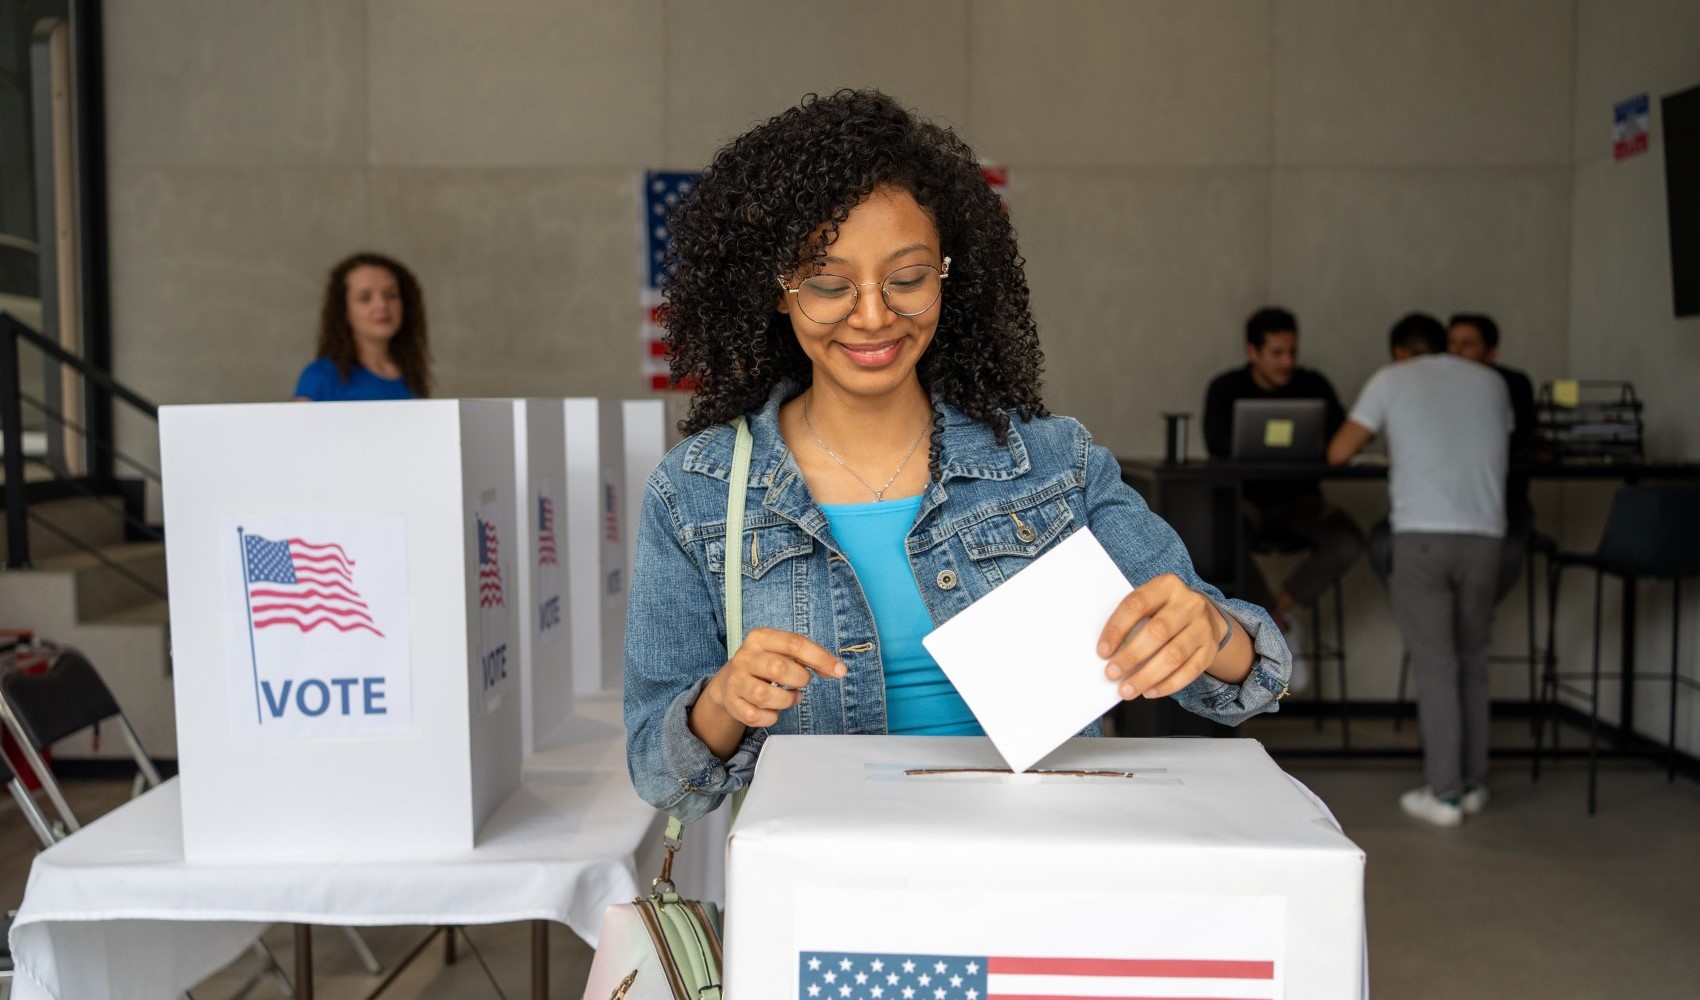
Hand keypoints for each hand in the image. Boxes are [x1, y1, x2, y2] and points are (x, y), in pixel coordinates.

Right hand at [701, 627, 845, 729]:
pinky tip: (774, 710)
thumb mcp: (784, 652)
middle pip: (778, 668)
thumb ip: (811, 658)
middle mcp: (745, 657)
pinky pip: (754, 716)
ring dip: (786, 700)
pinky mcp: (731, 702)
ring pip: (764, 696)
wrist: (730, 682)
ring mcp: (736, 680)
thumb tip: (837, 669)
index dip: (820, 658)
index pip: (794, 643)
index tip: (840, 671)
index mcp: (761, 638)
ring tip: (791, 697)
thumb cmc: (765, 665)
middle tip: (802, 683)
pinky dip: (771, 717)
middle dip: (799, 679)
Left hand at [1096, 574, 1225, 700]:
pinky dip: (1168, 685)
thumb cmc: (1165, 611)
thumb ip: (1132, 621)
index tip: (1102, 651)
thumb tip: (1109, 654)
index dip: (1117, 629)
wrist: (1205, 615)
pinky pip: (1190, 671)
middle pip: (1158, 631)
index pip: (1137, 604)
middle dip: (1131, 656)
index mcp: (1166, 586)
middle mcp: (1188, 604)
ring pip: (1174, 655)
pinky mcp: (1210, 649)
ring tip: (1127, 690)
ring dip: (1147, 676)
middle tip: (1112, 674)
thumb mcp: (1151, 603)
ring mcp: (1203, 626)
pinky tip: (1150, 692)